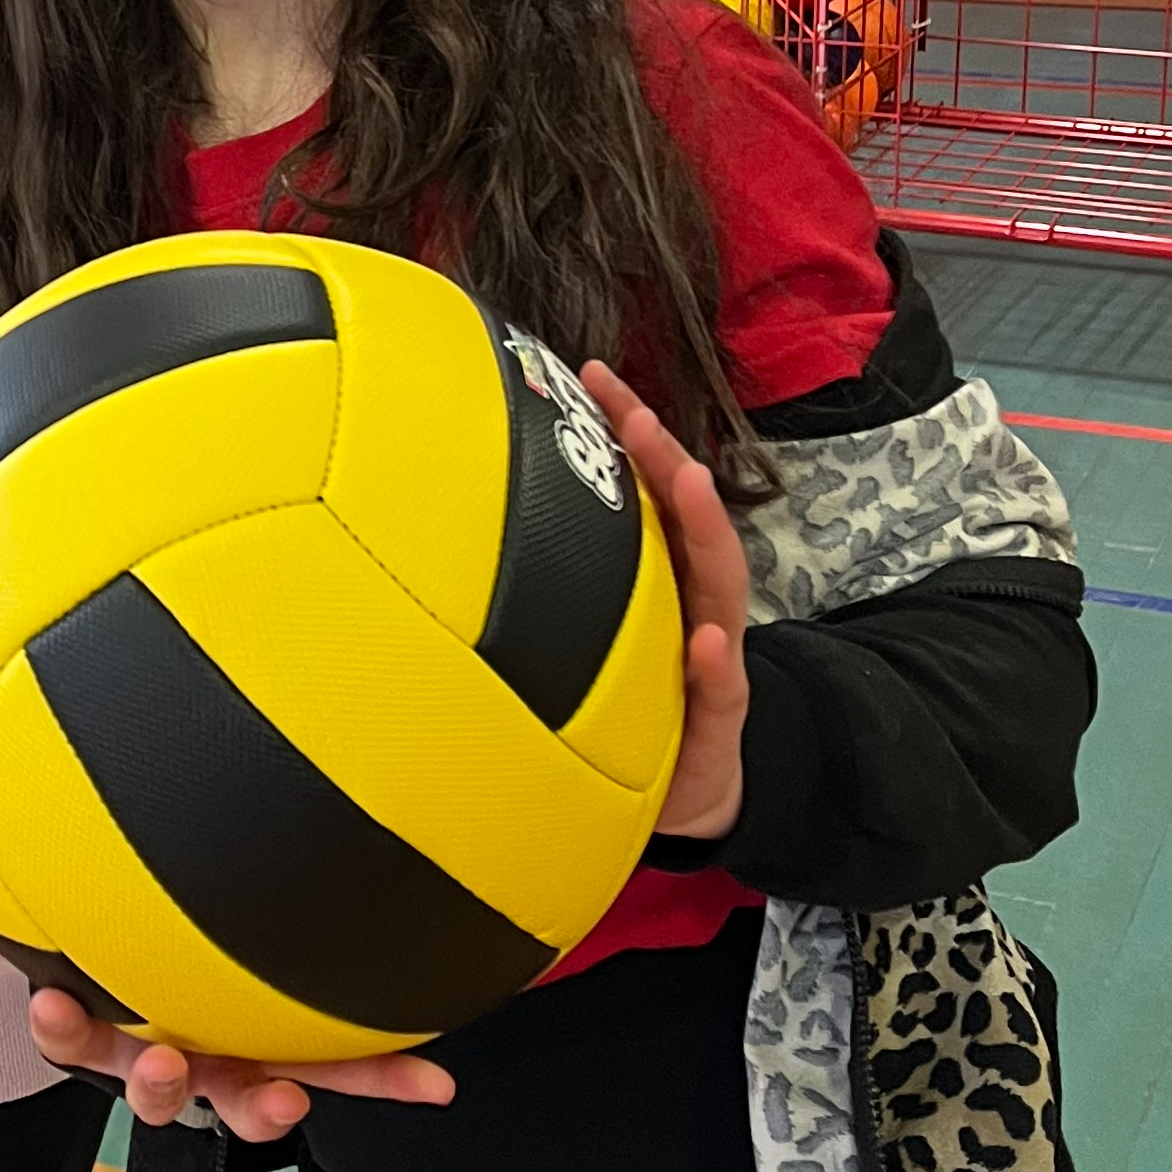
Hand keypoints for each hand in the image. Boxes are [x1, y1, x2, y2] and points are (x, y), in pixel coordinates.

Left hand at [28, 990, 452, 1141]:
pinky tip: (51, 1003)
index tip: (433, 1081)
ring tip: (158, 1063)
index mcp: (258, 1043)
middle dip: (266, 1110)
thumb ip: (309, 948)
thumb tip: (417, 929)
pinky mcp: (81, 1035)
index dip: (387, 1078)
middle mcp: (207, 1055)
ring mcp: (144, 1049)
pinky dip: (59, 1026)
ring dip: (161, 1084)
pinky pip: (68, 1040)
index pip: (337, 1066)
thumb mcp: (244, 950)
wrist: (85, 960)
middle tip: (282, 1101)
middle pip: (244, 1099)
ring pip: (157, 1088)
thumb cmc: (179, 950)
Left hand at [579, 362, 749, 841]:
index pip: (646, 490)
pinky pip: (722, 690)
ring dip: (702, 528)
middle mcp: (689, 603)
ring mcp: (711, 656)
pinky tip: (706, 642)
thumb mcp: (578, 639)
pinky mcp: (719, 720)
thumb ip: (543, 584)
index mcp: (656, 578)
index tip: (590, 375)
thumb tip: (450, 523)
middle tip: (632, 409)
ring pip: (718, 583)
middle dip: (663, 457)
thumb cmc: (626, 704)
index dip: (626, 432)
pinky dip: (715, 663)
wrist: (685, 796)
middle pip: (685, 516)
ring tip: (687, 479)